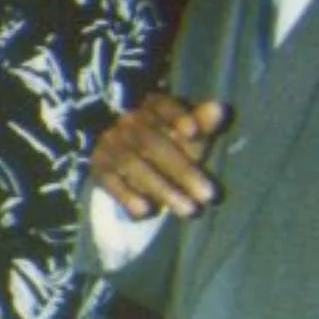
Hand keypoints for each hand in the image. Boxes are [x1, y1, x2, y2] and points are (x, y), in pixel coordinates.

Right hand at [88, 92, 230, 218]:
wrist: (128, 160)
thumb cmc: (172, 144)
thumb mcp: (189, 134)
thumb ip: (204, 124)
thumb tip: (220, 108)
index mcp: (153, 107)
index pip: (164, 107)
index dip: (177, 116)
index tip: (193, 131)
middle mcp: (128, 122)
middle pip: (152, 143)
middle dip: (182, 170)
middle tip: (209, 195)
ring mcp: (110, 143)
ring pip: (133, 165)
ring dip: (162, 189)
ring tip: (189, 210)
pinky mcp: (99, 166)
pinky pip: (110, 181)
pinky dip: (127, 196)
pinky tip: (146, 212)